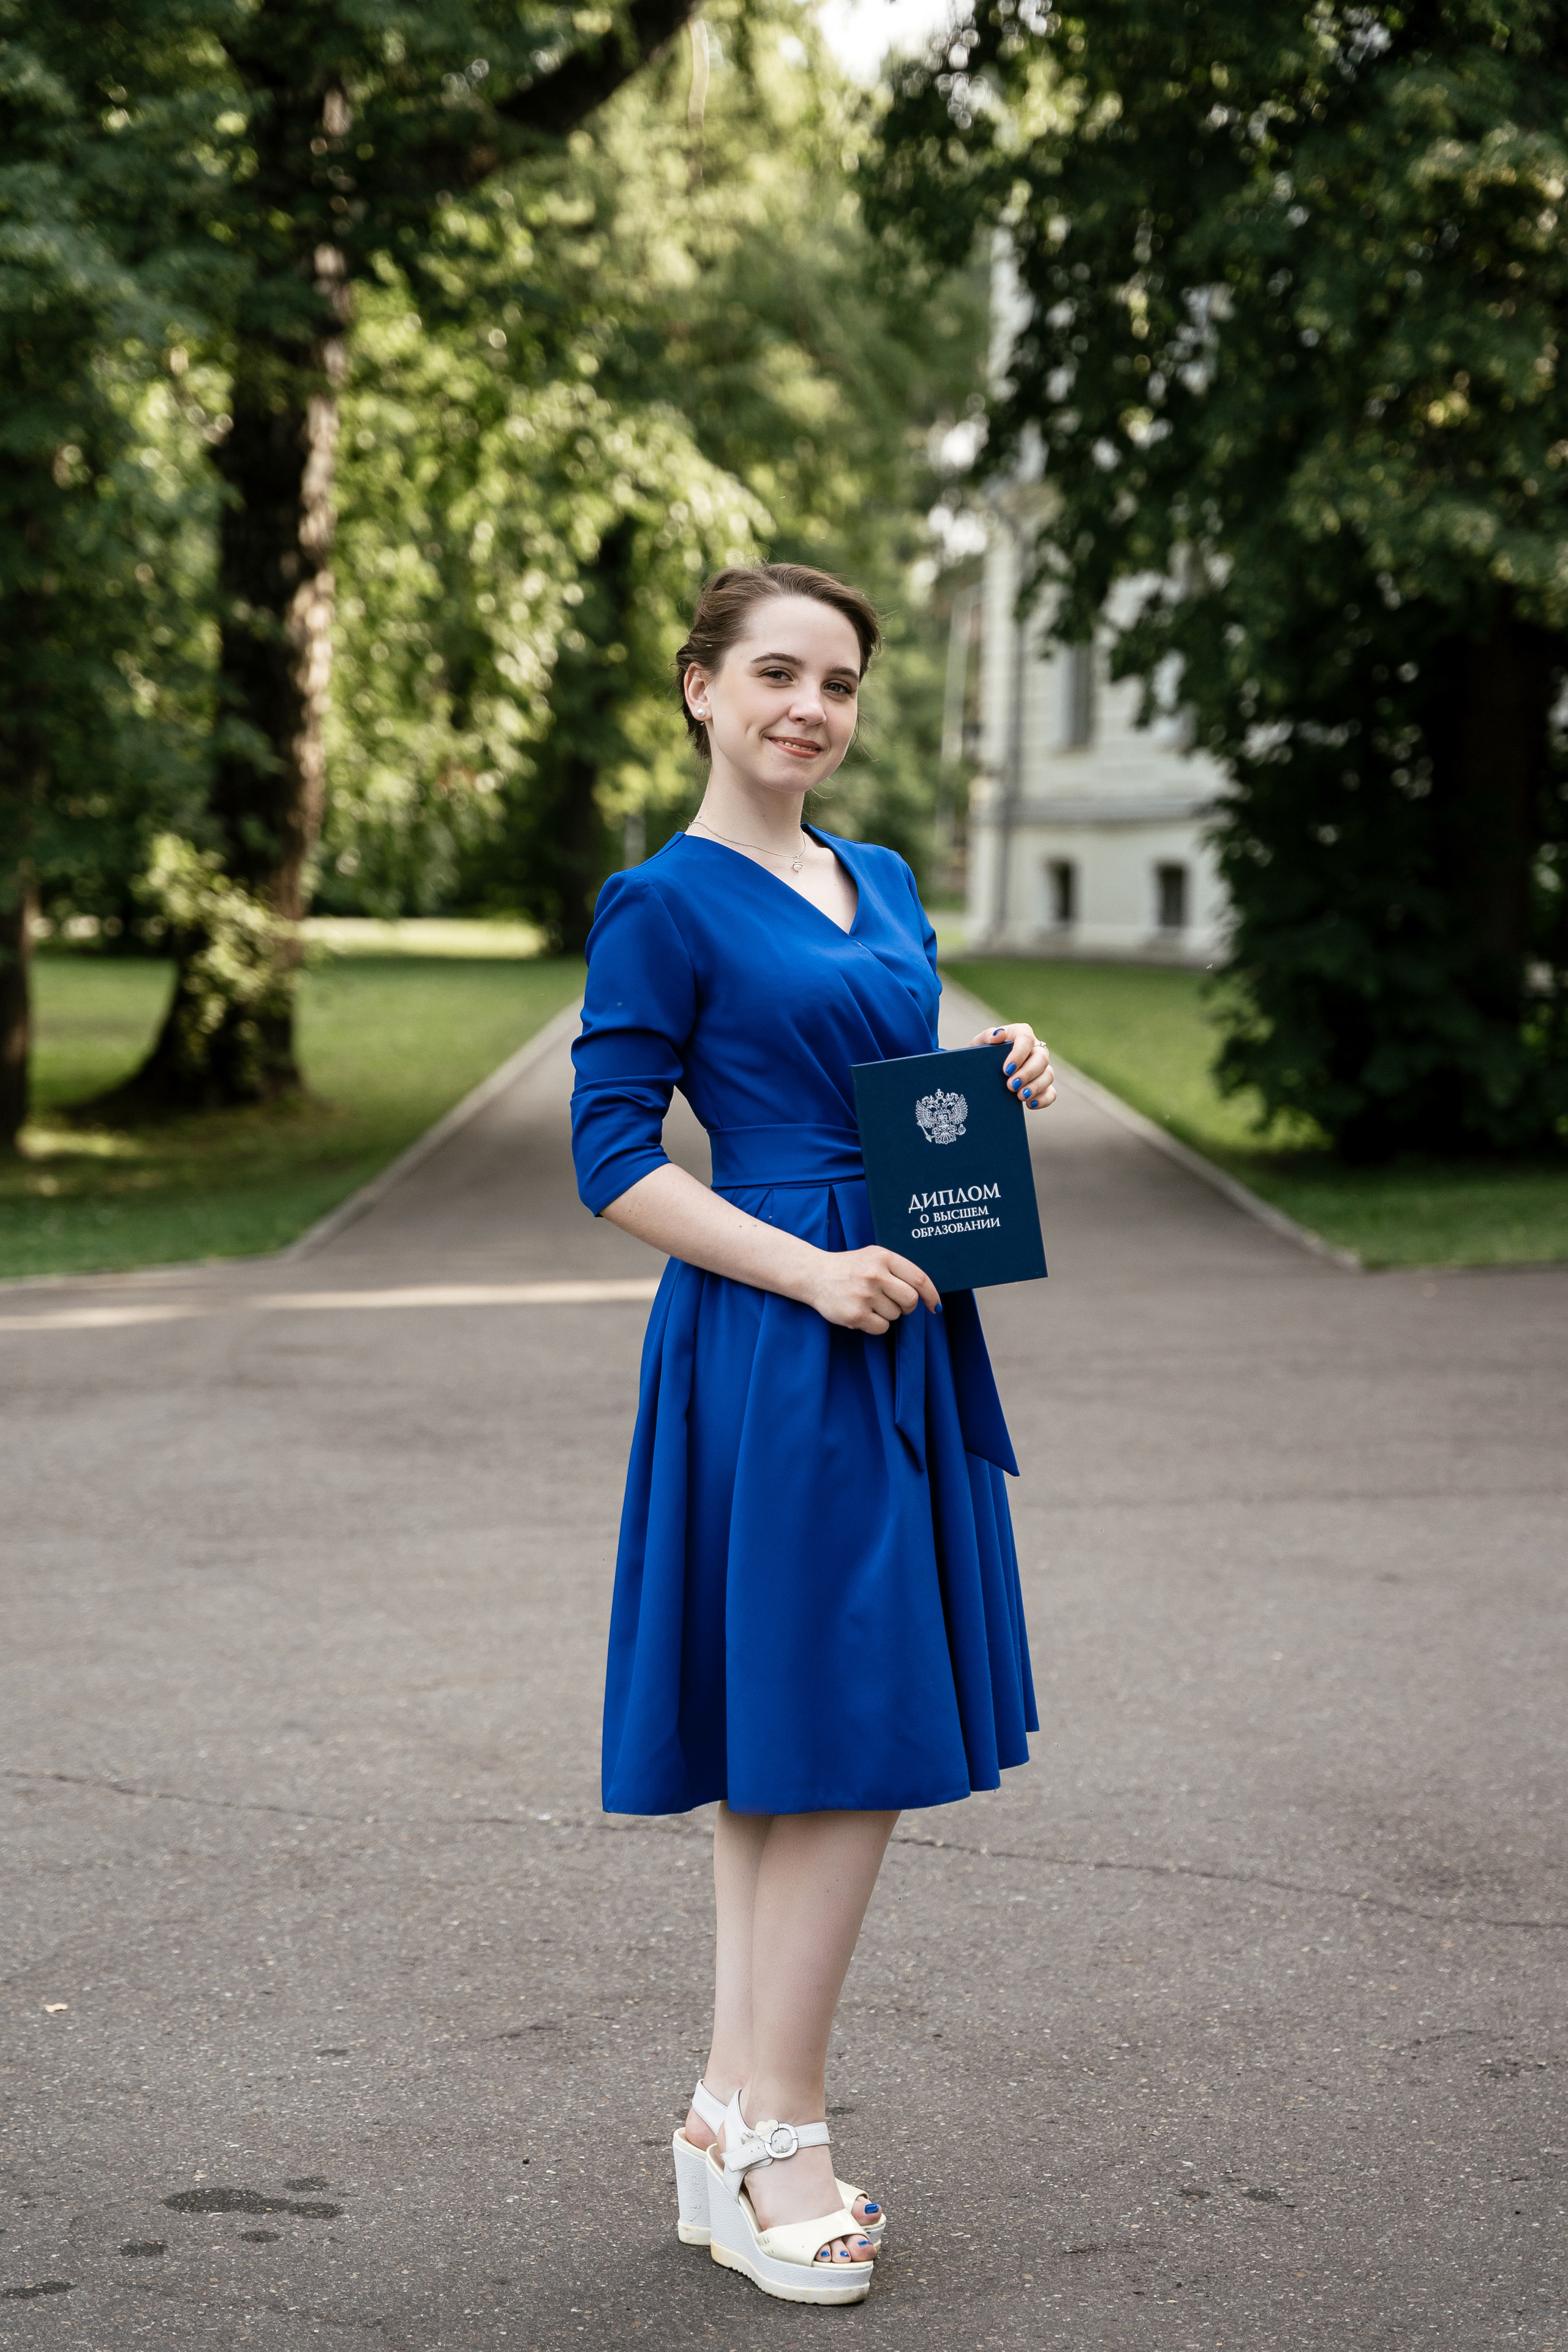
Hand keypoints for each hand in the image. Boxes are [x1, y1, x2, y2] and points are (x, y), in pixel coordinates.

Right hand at [804, 1245, 942, 1334]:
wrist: (815, 1275)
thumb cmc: (850, 1267)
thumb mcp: (874, 1257)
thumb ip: (898, 1270)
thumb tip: (927, 1297)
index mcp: (884, 1257)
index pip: (919, 1279)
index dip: (931, 1295)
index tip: (935, 1306)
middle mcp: (875, 1274)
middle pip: (911, 1300)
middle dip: (907, 1306)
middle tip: (893, 1302)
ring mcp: (865, 1295)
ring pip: (896, 1316)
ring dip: (887, 1314)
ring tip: (869, 1303)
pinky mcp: (855, 1314)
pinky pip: (882, 1327)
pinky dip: (876, 1325)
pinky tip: (863, 1313)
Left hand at [970, 1021, 1056, 1109]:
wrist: (980, 1073)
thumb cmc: (982, 1054)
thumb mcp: (979, 1044)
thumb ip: (987, 1036)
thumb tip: (998, 1035)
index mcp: (1020, 1034)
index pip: (1026, 1038)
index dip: (1019, 1054)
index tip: (1006, 1070)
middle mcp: (1034, 1049)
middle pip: (1041, 1058)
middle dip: (1027, 1073)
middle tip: (1011, 1086)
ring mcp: (1040, 1068)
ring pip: (1048, 1075)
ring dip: (1035, 1087)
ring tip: (1020, 1096)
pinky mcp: (1042, 1085)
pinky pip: (1051, 1092)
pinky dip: (1043, 1099)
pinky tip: (1030, 1104)